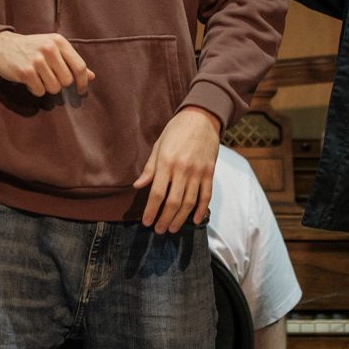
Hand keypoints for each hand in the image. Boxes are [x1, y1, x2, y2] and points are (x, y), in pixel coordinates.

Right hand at [0, 32, 94, 95]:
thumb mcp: (53, 49)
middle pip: (67, 80)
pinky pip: (40, 91)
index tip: (81, 90)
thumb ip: (72, 62)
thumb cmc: (31, 48)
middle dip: (60, 83)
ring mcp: (37, 60)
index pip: (80, 66)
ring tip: (39, 77)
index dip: (83, 82)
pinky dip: (36, 90)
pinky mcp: (25, 71)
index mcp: (59, 42)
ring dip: (47, 87)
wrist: (1, 45)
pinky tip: (30, 80)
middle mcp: (49, 49)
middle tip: (49, 77)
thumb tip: (92, 76)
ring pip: (54, 88)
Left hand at [135, 106, 221, 232]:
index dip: (151, 211)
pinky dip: (201, 210)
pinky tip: (196, 220)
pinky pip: (206, 196)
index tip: (146, 222)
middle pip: (173, 202)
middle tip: (159, 230)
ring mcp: (198, 172)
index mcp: (166, 162)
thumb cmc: (176, 131)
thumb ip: (150, 168)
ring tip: (173, 228)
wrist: (202, 117)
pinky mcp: (210, 172)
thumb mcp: (158, 146)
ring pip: (190, 202)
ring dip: (180, 218)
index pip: (157, 193)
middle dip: (165, 219)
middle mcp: (182, 169)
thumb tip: (138, 186)